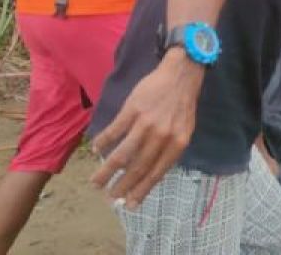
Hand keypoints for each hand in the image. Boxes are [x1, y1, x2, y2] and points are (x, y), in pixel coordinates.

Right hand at [90, 49, 204, 207]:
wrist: (181, 74)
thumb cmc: (181, 105)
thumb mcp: (184, 130)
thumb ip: (169, 151)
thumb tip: (151, 174)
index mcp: (177, 144)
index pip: (156, 173)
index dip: (141, 190)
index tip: (130, 205)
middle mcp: (162, 136)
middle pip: (137, 167)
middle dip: (122, 186)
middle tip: (110, 198)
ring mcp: (146, 123)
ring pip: (122, 153)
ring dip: (106, 170)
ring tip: (96, 181)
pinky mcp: (133, 109)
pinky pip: (114, 130)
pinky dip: (103, 141)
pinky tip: (96, 149)